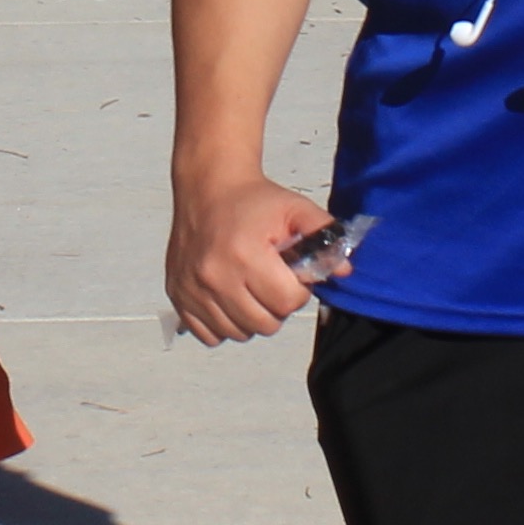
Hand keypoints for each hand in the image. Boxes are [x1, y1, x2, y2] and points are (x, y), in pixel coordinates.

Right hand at [166, 170, 335, 344]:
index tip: (290, 274)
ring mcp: (192, 289)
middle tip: (271, 282)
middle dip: (275, 307)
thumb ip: (325, 237)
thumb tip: (345, 271)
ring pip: (237, 333)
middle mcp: (214, 276)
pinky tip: (229, 299)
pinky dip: (223, 324)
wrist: (207, 188)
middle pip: (264, 324)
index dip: (297, 291)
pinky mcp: (178, 295)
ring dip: (250, 318)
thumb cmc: (255, 202)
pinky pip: (209, 335)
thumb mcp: (296, 209)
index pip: (286, 303)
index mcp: (245, 254)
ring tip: (250, 289)